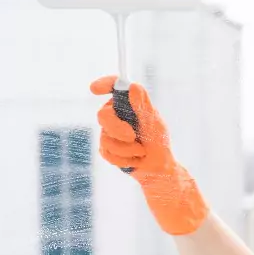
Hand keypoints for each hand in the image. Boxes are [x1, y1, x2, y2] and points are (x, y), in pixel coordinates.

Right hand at [91, 76, 208, 235]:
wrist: (157, 169)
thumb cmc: (159, 143)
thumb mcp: (153, 123)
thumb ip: (142, 106)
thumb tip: (132, 86)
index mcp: (128, 105)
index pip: (114, 88)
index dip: (103, 85)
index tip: (95, 89)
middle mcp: (116, 116)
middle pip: (103, 115)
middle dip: (117, 128)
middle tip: (132, 136)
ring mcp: (109, 132)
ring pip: (105, 137)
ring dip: (126, 148)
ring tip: (141, 151)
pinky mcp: (106, 148)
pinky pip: (107, 152)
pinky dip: (123, 158)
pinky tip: (134, 159)